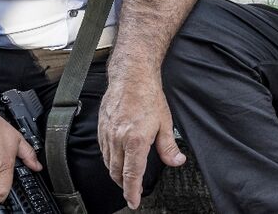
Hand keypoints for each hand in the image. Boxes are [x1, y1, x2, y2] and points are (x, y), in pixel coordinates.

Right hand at [98, 75, 185, 208]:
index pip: (132, 175)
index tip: (134, 202)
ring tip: (125, 177)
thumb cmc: (148, 95)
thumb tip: (176, 161)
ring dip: (116, 173)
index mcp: (135, 140)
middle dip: (124, 185)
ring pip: (108, 162)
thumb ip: (169, 146)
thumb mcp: (165, 122)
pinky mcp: (101, 127)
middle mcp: (118, 139)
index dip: (132, 192)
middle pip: (117, 172)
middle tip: (131, 191)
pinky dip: (109, 158)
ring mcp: (108, 133)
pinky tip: (116, 158)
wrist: (131, 76)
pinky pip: (103, 150)